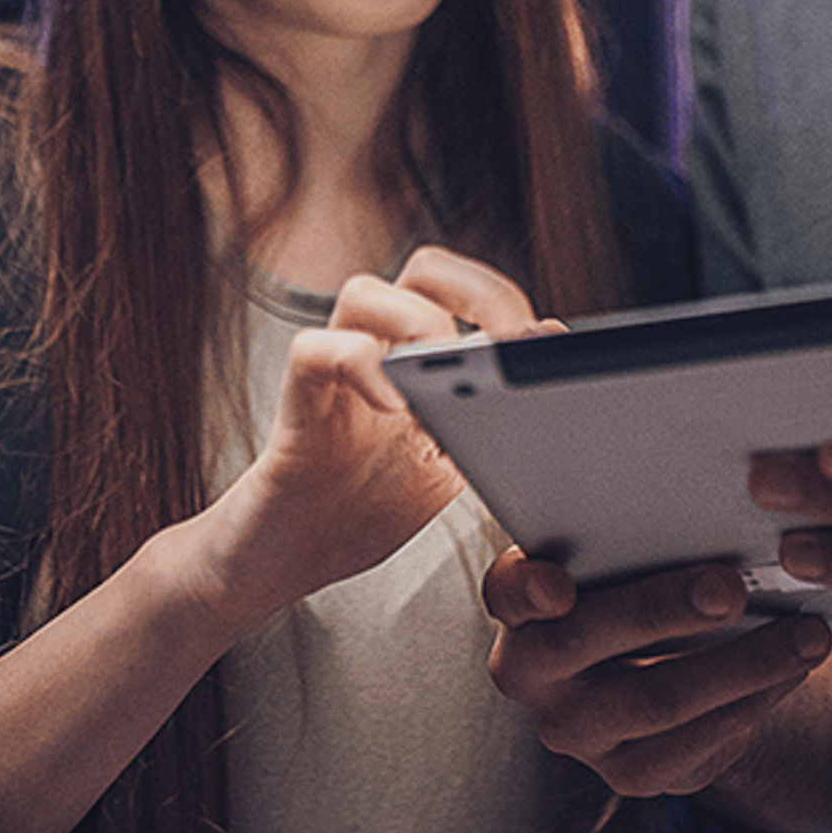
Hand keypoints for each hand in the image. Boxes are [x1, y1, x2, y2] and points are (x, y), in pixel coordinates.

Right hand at [187, 247, 553, 623]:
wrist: (284, 563)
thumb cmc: (362, 509)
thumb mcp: (448, 469)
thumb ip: (487, 422)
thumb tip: (542, 369)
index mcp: (419, 359)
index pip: (466, 291)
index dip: (511, 304)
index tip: (546, 344)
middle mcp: (376, 348)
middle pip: (424, 269)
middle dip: (477, 292)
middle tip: (505, 345)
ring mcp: (334, 371)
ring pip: (365, 291)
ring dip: (419, 325)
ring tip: (443, 381)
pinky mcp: (295, 403)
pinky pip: (316, 350)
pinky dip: (361, 365)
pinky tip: (394, 408)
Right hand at [485, 550, 831, 802]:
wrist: (650, 669)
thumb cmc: (635, 584)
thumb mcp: (621, 554)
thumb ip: (630, 533)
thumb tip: (697, 494)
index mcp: (520, 605)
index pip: (507, 589)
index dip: (527, 587)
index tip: (556, 583)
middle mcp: (532, 673)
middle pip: (588, 641)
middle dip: (664, 610)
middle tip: (730, 587)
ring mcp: (576, 731)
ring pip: (657, 699)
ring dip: (740, 664)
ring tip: (805, 634)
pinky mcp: (628, 775)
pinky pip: (694, 745)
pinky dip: (752, 703)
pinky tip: (794, 671)